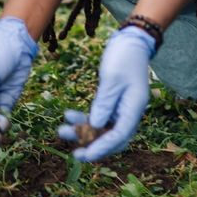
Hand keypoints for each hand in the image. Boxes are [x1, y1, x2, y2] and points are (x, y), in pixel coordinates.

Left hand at [58, 26, 154, 161]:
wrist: (131, 40)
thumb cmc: (124, 57)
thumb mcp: (112, 79)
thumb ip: (104, 104)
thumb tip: (94, 127)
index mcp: (134, 108)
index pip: (118, 136)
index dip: (101, 148)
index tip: (85, 155)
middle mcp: (129, 112)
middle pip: (112, 138)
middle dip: (93, 146)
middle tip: (74, 154)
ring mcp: (121, 108)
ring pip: (102, 129)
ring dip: (83, 132)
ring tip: (62, 130)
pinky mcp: (113, 102)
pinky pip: (98, 117)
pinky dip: (84, 119)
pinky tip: (68, 115)